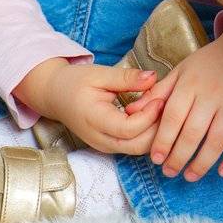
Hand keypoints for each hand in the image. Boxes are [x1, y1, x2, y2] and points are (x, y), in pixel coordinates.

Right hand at [27, 60, 163, 154]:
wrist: (55, 95)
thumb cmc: (75, 82)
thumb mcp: (100, 74)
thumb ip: (127, 78)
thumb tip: (153, 77)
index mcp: (94, 120)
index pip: (129, 129)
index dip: (149, 116)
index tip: (160, 98)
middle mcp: (101, 140)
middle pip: (138, 145)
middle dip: (158, 128)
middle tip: (168, 105)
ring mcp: (106, 146)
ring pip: (139, 149)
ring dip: (155, 132)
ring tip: (162, 108)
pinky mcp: (111, 146)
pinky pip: (135, 145)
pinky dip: (148, 133)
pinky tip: (153, 115)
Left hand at [120, 36, 222, 180]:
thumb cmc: (207, 64)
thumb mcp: (180, 71)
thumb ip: (156, 93)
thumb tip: (129, 112)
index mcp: (191, 84)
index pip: (173, 117)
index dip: (163, 141)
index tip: (156, 159)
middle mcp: (212, 94)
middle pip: (193, 133)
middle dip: (179, 157)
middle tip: (169, 172)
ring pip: (218, 140)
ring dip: (203, 163)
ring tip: (190, 176)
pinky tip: (222, 171)